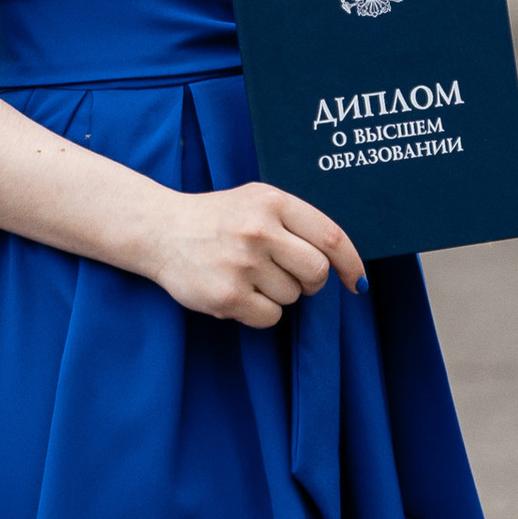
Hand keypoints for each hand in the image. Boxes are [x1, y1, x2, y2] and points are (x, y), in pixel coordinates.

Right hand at [142, 181, 368, 327]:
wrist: (160, 230)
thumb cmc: (218, 219)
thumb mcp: (257, 202)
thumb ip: (297, 223)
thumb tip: (344, 266)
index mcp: (273, 202)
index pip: (331, 237)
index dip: (351, 263)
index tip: (357, 282)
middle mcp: (259, 230)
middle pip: (317, 272)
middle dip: (310, 282)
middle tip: (288, 276)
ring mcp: (242, 263)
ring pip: (293, 297)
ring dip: (278, 294)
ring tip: (249, 276)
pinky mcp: (227, 295)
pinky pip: (270, 317)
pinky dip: (260, 312)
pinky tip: (239, 294)